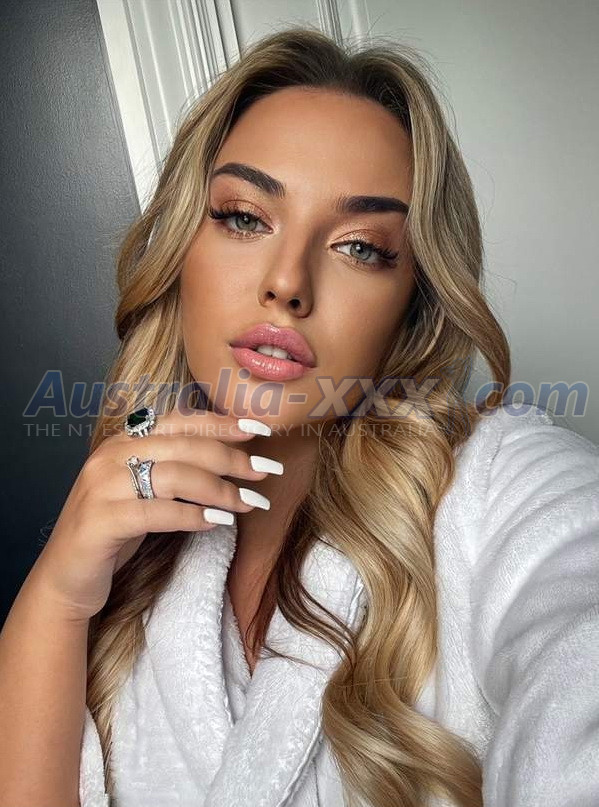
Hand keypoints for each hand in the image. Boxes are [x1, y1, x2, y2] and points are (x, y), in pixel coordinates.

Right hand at [31, 407, 278, 621]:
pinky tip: (218, 523)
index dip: (222, 423)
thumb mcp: (146, 491)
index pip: (179, 421)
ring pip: (174, 477)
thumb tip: (235, 458)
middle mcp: (110, 455)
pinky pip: (157, 512)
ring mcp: (101, 486)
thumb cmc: (116, 531)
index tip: (261, 430)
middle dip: (231, 459)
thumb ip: (176, 467)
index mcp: (123, 441)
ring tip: (249, 503)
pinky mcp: (99, 521)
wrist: (67, 577)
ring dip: (220, 490)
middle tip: (265, 472)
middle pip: (183, 447)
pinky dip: (192, 516)